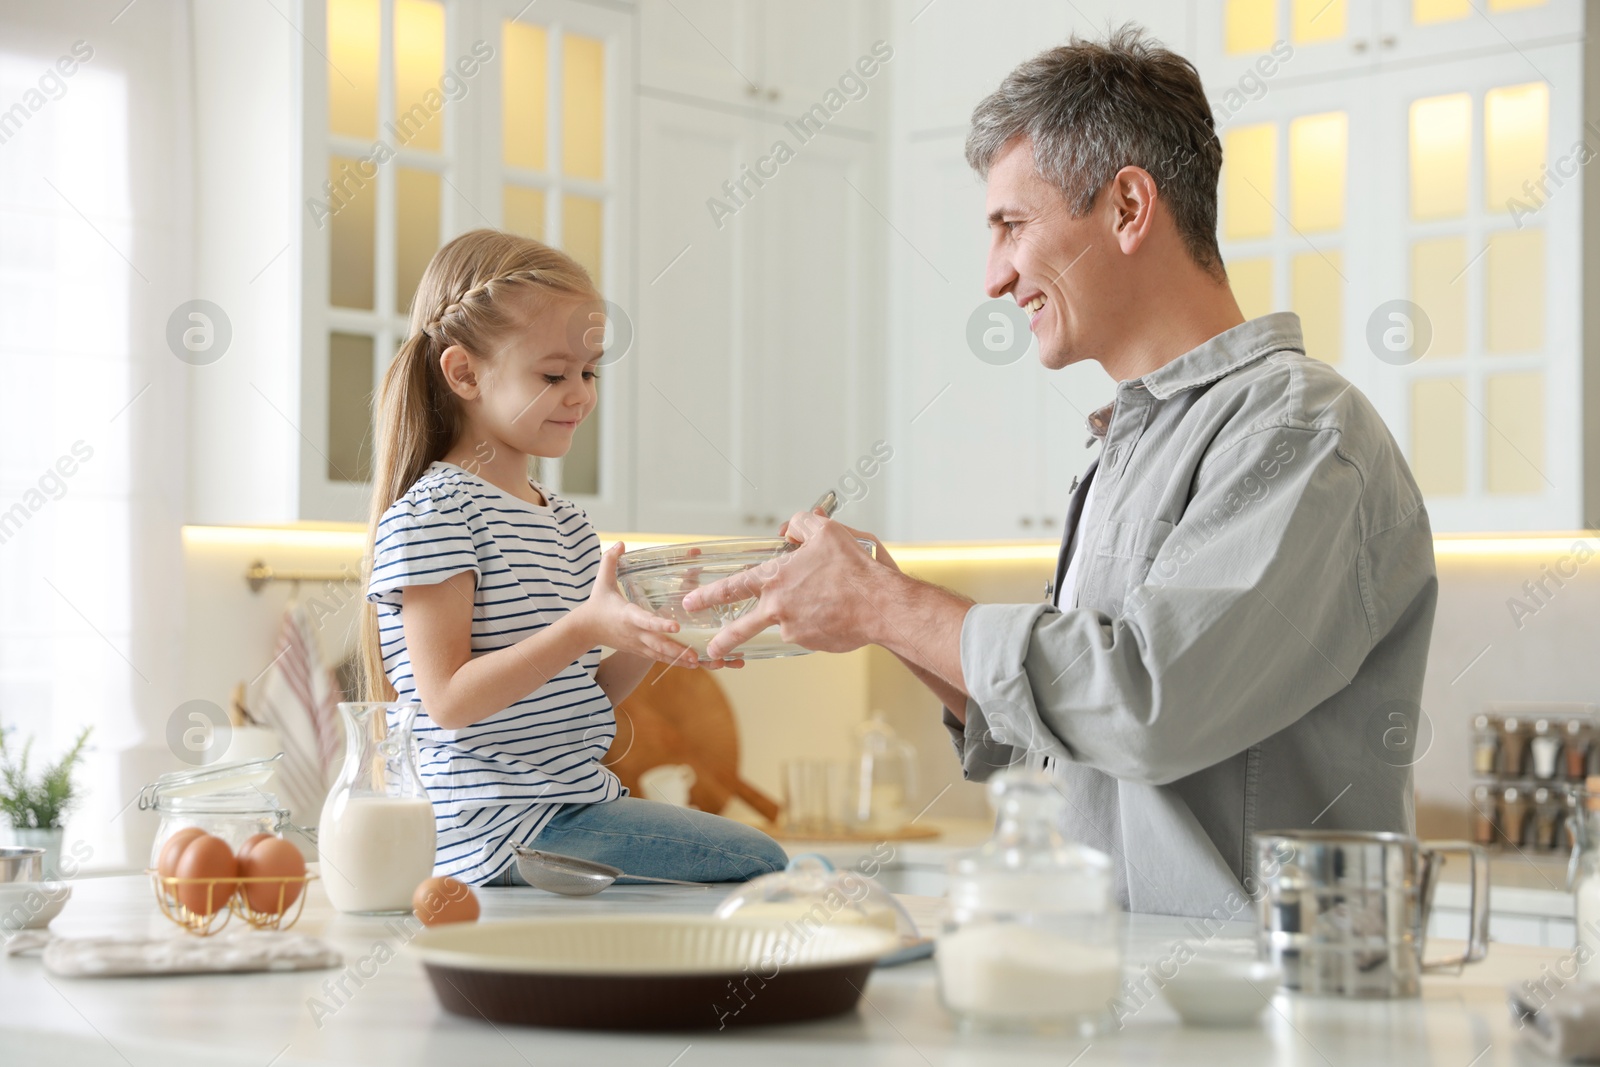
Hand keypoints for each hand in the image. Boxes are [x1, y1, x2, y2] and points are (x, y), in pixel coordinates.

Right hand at [573, 543, 701, 668]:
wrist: (585, 629)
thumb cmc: (597, 603)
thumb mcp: (602, 581)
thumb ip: (610, 561)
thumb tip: (620, 543)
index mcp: (627, 615)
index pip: (645, 620)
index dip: (660, 624)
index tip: (676, 626)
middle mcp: (634, 632)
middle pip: (657, 644)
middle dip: (676, 650)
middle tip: (695, 654)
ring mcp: (637, 644)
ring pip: (660, 654)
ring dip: (679, 659)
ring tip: (698, 662)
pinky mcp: (639, 651)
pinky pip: (658, 658)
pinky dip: (673, 662)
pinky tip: (691, 664)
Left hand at [682, 511, 892, 658]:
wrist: (879, 605)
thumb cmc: (853, 568)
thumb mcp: (826, 532)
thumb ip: (801, 524)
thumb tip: (789, 529)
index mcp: (775, 579)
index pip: (732, 587)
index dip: (709, 594)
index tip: (691, 602)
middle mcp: (778, 608)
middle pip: (742, 627)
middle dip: (724, 639)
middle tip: (711, 648)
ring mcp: (794, 629)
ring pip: (787, 622)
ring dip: (800, 615)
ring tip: (825, 602)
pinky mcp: (812, 644)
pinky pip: (810, 631)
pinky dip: (819, 622)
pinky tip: (837, 611)